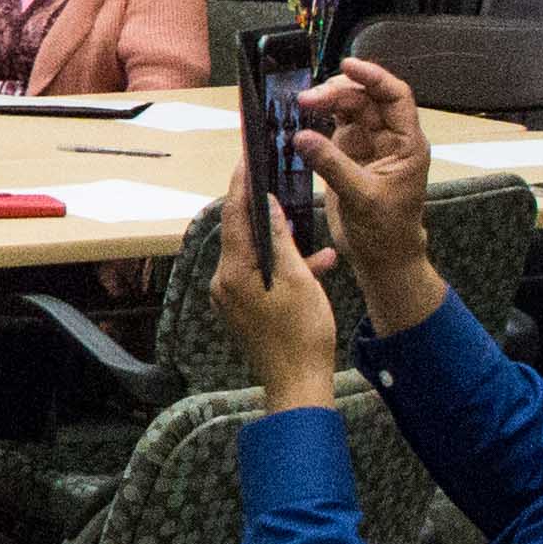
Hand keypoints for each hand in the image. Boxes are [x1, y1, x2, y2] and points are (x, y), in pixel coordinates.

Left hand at [208, 161, 345, 406]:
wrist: (298, 384)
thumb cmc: (303, 335)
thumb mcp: (299, 281)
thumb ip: (281, 241)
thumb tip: (270, 206)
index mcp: (233, 273)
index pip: (234, 217)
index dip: (242, 186)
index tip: (248, 158)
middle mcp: (225, 282)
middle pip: (241, 233)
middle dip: (262, 208)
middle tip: (276, 179)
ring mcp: (233, 297)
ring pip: (255, 254)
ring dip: (282, 241)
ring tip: (306, 226)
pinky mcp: (245, 308)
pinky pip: (262, 274)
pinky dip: (285, 265)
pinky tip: (317, 261)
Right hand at [296, 58, 446, 329]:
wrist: (382, 257)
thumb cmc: (386, 231)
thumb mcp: (361, 197)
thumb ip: (332, 165)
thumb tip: (301, 137)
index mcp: (406, 144)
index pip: (395, 97)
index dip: (374, 77)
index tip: (348, 66)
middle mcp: (389, 138)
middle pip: (365, 99)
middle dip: (337, 92)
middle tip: (307, 99)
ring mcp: (367, 145)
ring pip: (347, 109)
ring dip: (325, 102)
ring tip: (300, 105)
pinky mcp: (348, 155)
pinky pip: (332, 126)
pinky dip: (316, 119)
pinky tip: (300, 119)